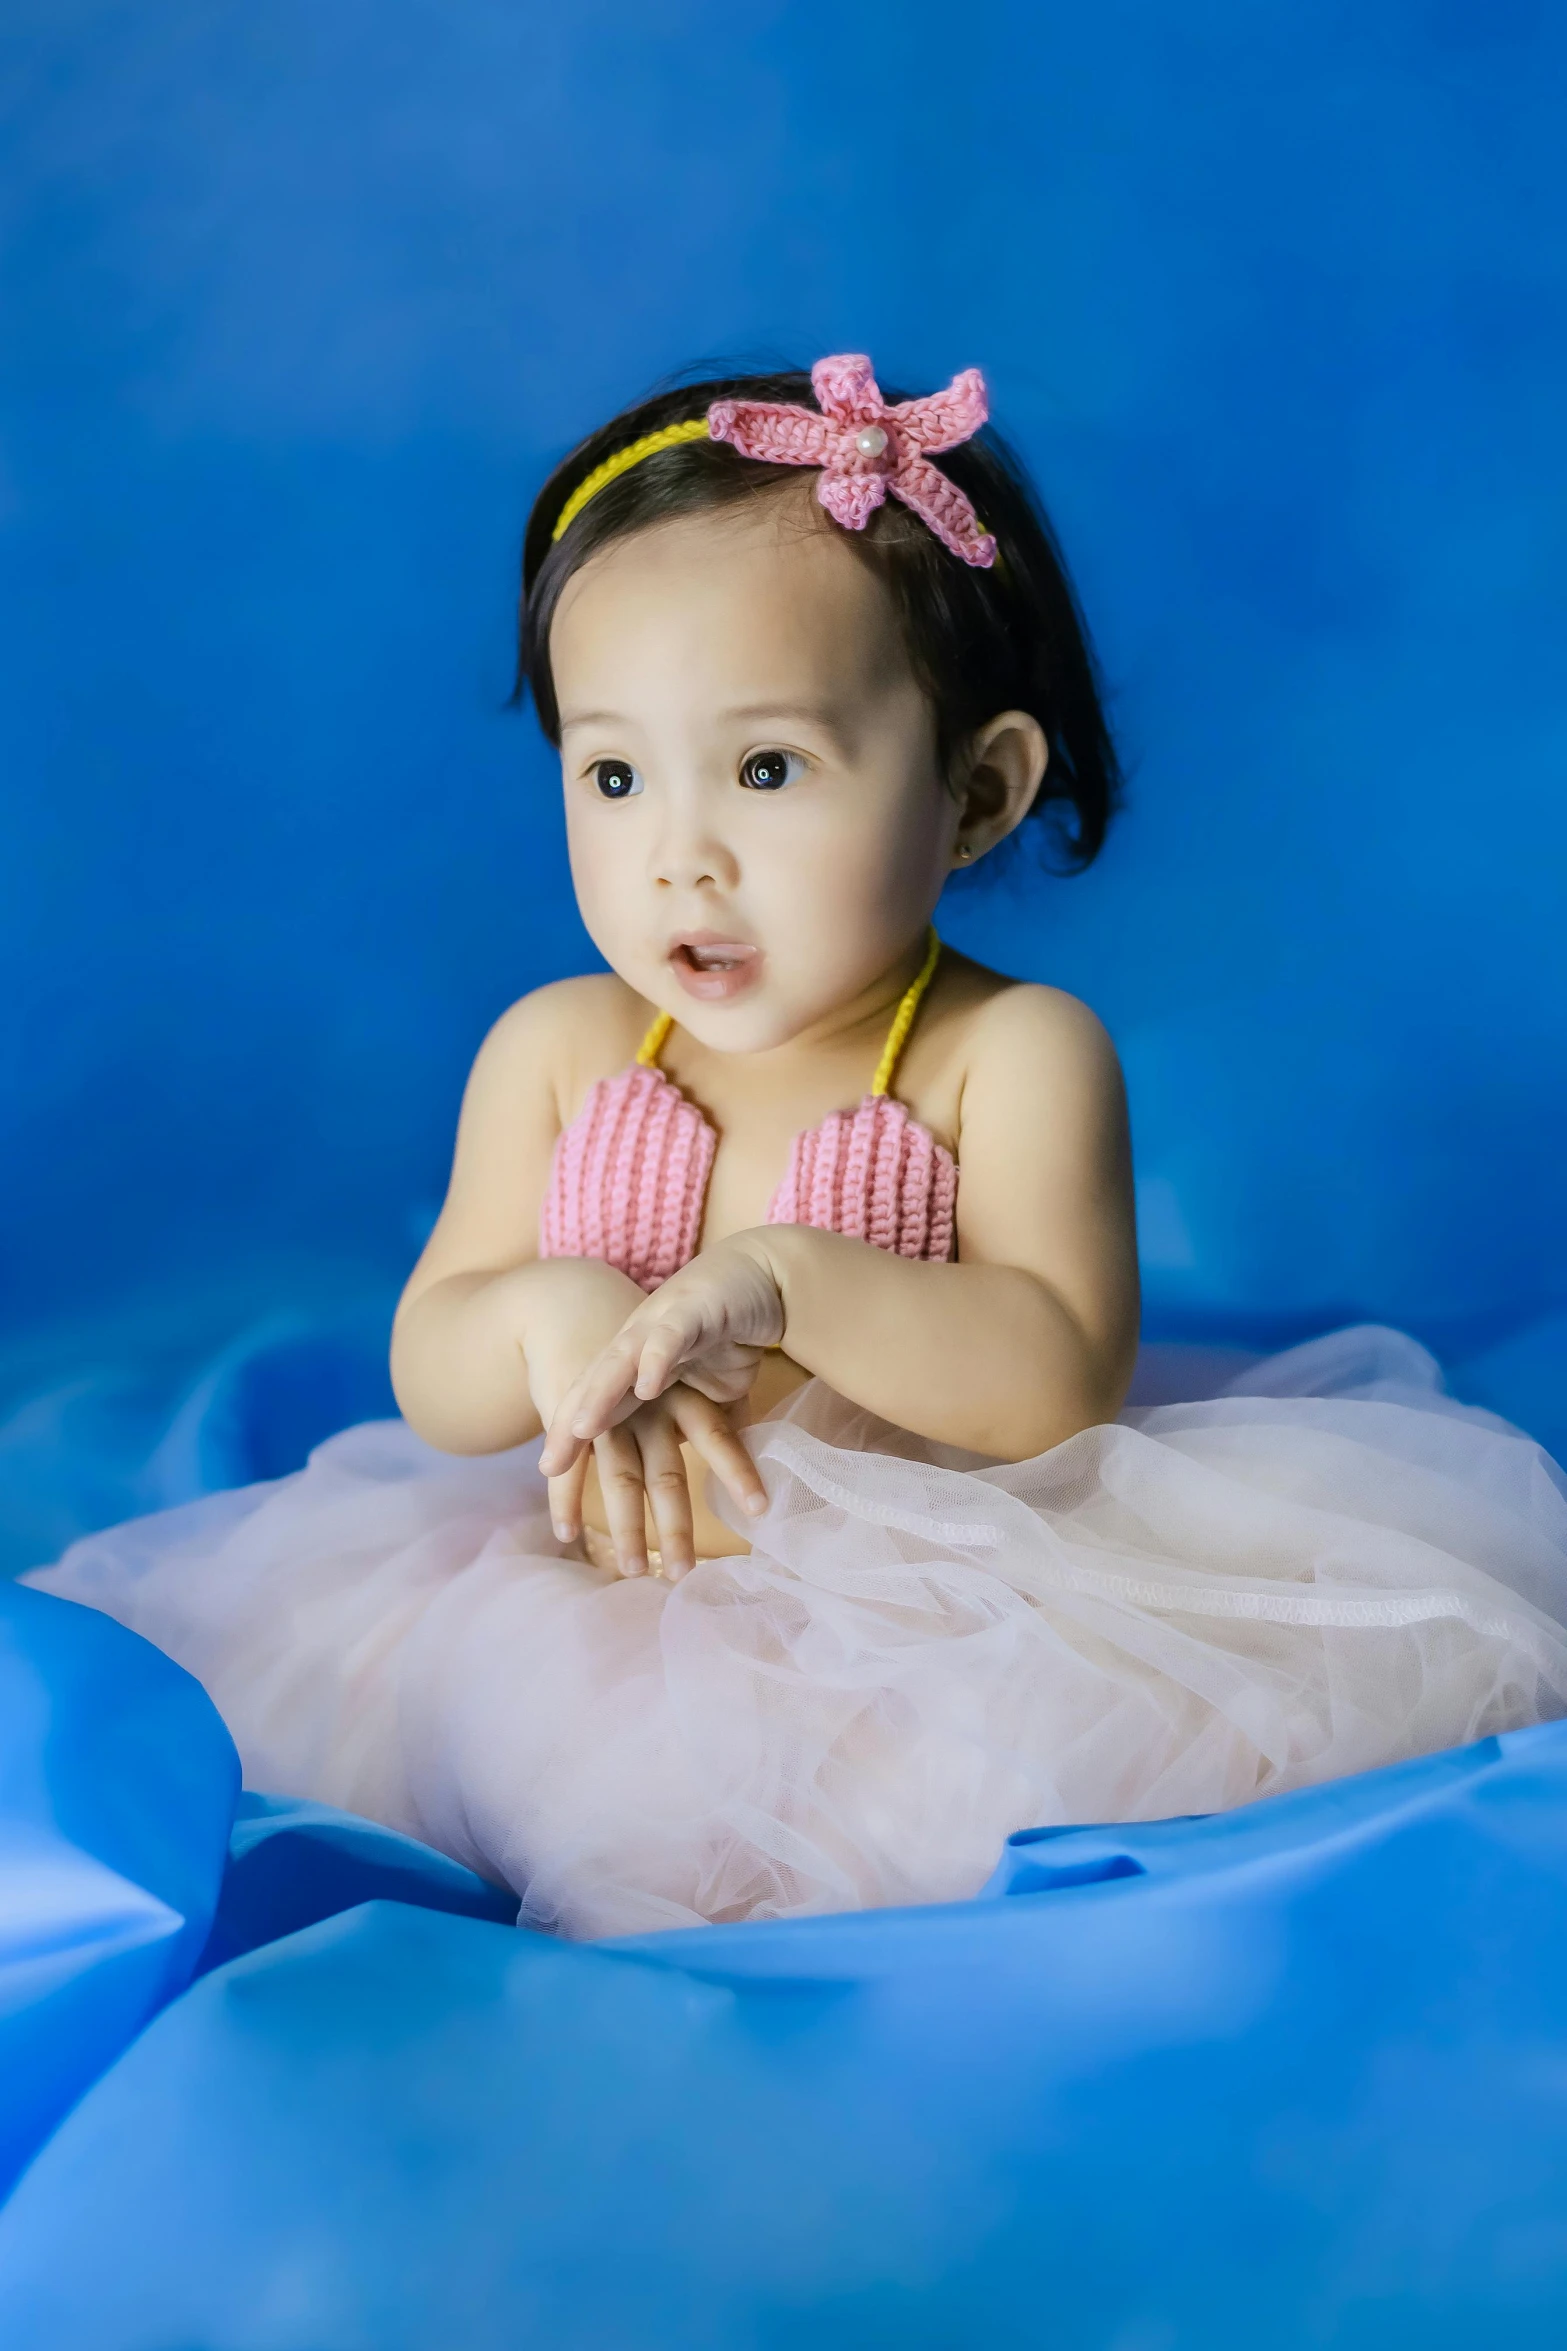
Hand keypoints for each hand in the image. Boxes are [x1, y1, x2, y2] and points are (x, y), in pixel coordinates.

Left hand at [540, 1235, 785, 1466]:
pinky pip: (670, 1336)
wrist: (767, 1272)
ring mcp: (663, 1322)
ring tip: (580, 1428)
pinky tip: (646, 1387)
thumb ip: (702, 1422)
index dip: (571, 1436)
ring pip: (622, 1360)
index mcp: (641, 1362)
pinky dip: (656, 1360)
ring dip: (600, 1394)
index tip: (551, 1473)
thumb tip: (705, 1464)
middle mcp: (641, 1341)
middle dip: (569, 1425)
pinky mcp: (694, 1308)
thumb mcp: (713, 1389)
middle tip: (549, 1466)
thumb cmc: (733, 1329)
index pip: (599, 1402)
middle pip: (595, 1385)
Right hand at [544, 1381, 765, 1582]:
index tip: (758, 1509)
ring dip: (626, 1526)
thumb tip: (764, 1463)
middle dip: (675, 1526)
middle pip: (664, 1473)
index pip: (717, 1434)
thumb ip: (728, 1414)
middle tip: (684, 1573)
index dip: (736, 1470)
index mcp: (685, 1395)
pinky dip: (566, 1501)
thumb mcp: (696, 1383)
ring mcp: (609, 1417)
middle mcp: (648, 1407)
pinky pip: (570, 1468)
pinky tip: (567, 1536)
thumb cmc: (657, 1366)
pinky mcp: (572, 1424)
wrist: (585, 1324)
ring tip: (633, 1570)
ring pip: (620, 1476)